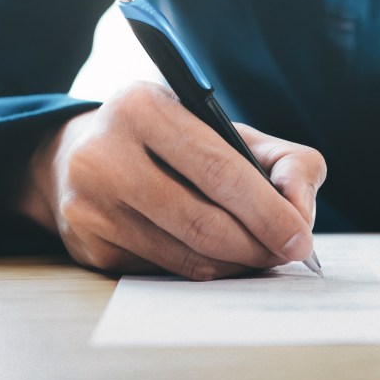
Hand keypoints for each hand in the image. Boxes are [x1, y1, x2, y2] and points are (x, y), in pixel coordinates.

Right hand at [16, 81, 325, 278]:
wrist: (79, 156)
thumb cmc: (171, 143)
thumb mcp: (226, 130)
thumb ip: (283, 161)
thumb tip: (300, 213)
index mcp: (144, 108)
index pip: (220, 171)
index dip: (268, 211)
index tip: (301, 238)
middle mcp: (105, 154)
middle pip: (203, 222)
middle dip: (257, 246)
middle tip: (286, 254)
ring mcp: (91, 204)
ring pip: (186, 255)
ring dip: (236, 264)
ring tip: (260, 257)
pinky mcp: (89, 246)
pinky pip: (165, 271)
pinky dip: (205, 271)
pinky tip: (221, 259)